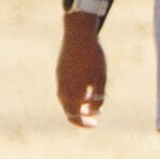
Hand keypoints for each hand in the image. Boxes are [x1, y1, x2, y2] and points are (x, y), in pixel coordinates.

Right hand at [54, 10, 107, 125]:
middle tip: (94, 114)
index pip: (74, 117)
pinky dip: (74, 93)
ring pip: (66, 99)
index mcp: (72, 93)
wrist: (78, 35)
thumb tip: (95, 111)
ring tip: (92, 100)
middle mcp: (62, 88)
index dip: (84, 123)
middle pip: (68, 109)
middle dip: (81, 115)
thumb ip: (98, 98)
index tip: (94, 123)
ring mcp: (59, 79)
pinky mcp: (60, 70)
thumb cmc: (92, 58)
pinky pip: (65, 88)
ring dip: (78, 103)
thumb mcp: (100, 80)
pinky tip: (85, 87)